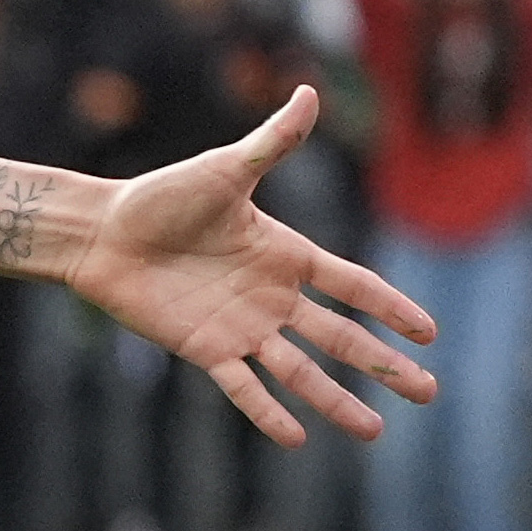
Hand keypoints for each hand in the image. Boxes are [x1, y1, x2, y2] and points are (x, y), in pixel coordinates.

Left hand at [62, 87, 437, 447]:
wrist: (101, 231)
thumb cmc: (160, 197)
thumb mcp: (223, 169)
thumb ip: (272, 142)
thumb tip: (309, 91)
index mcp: (284, 254)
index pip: (352, 285)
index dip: (390, 307)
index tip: (429, 332)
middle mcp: (271, 296)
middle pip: (341, 337)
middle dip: (384, 365)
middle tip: (430, 392)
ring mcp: (241, 326)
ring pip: (301, 370)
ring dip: (337, 400)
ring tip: (375, 432)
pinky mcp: (204, 348)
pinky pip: (243, 386)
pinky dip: (269, 412)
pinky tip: (298, 439)